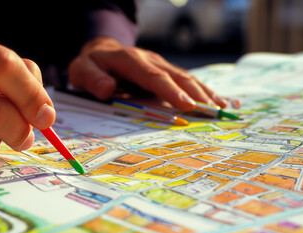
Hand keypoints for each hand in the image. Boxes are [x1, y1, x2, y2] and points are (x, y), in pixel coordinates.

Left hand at [68, 37, 227, 110]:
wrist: (100, 51)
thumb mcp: (81, 70)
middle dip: (195, 93)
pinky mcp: (163, 69)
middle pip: (175, 75)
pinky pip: (184, 78)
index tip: (186, 104)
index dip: (170, 90)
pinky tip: (216, 99)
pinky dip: (202, 89)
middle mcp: (148, 60)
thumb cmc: (90, 65)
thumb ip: (92, 79)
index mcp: (129, 60)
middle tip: (212, 111)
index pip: (152, 76)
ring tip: (221, 107)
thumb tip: (108, 90)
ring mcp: (158, 63)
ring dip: (203, 91)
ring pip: (185, 76)